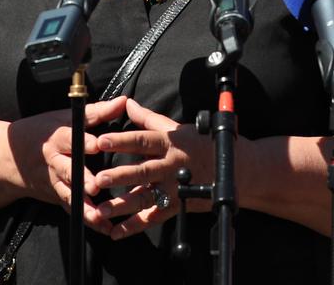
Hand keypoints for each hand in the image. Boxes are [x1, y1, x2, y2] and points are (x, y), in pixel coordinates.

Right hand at [7, 97, 127, 229]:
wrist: (12, 157)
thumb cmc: (44, 131)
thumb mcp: (66, 118)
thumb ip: (97, 112)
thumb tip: (124, 100)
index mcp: (58, 137)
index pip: (71, 138)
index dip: (84, 142)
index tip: (98, 145)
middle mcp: (55, 161)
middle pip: (68, 170)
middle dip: (81, 178)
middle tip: (95, 186)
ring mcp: (54, 181)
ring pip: (69, 195)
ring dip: (84, 206)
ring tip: (100, 215)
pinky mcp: (57, 196)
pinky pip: (72, 209)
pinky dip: (87, 219)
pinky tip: (103, 227)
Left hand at [92, 98, 215, 239]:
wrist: (235, 169)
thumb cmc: (201, 144)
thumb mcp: (176, 128)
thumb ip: (148, 118)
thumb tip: (128, 103)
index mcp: (169, 144)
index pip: (142, 140)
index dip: (122, 141)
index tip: (101, 141)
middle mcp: (170, 166)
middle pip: (143, 171)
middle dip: (120, 176)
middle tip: (99, 179)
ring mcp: (174, 188)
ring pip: (146, 197)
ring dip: (123, 205)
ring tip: (101, 210)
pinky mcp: (177, 206)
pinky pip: (154, 218)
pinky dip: (134, 226)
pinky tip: (116, 231)